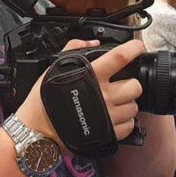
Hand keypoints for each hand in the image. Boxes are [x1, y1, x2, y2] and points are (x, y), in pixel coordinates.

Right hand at [15, 39, 144, 151]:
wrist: (38, 131)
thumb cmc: (43, 102)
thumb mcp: (54, 69)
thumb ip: (74, 50)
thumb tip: (93, 44)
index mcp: (91, 76)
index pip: (119, 57)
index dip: (133, 49)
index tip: (137, 47)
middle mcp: (102, 95)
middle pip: (134, 86)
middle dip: (130, 83)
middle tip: (121, 85)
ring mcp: (107, 116)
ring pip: (134, 107)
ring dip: (127, 103)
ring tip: (114, 103)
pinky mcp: (108, 133)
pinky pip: (129, 125)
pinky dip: (124, 121)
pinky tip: (112, 117)